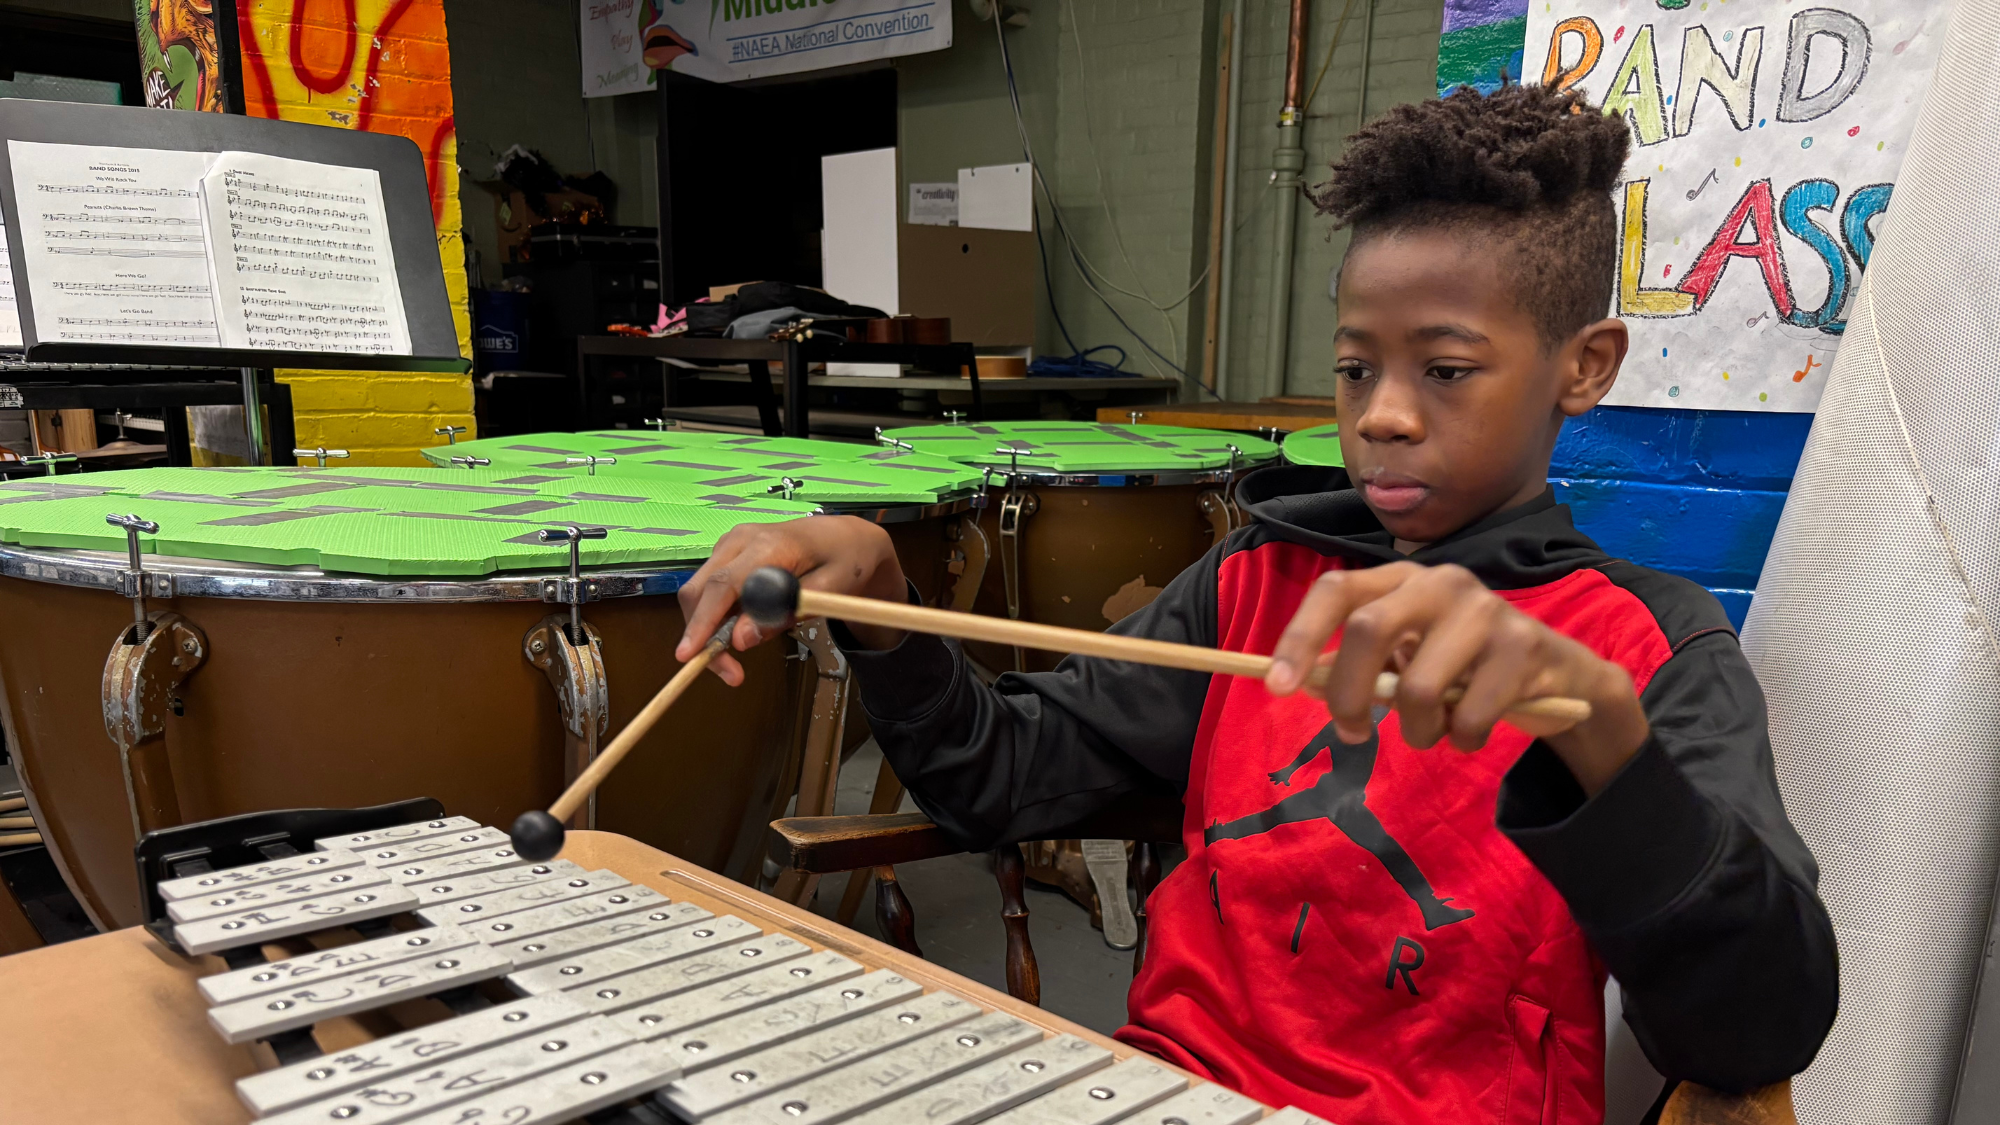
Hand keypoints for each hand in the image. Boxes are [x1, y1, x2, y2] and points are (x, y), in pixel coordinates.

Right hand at [675, 516, 908, 684]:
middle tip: (728, 673)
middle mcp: (740, 539)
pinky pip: (710, 589)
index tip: (690, 656)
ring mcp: (731, 544)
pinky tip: (740, 633)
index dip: (702, 623)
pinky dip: (715, 617)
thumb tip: (740, 639)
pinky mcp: (729, 553)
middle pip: (699, 590)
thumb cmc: (844, 561)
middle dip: (700, 635)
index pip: (723, 585)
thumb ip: (783, 615)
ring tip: (734, 662)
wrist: (845, 536)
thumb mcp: (828, 593)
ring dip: (706, 630)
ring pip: (699, 592)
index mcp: (769, 545)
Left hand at [1263, 562, 1649, 795]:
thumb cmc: (1461, 665)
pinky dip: (1462, 740)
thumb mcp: (1406, 657)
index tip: (1278, 688)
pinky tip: (1472, 730)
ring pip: (1418, 689)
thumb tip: (1301, 685)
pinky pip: (1469, 717)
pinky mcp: (1522, 645)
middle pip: (1368, 631)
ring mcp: (1483, 608)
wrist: (1555, 670)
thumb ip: (1360, 665)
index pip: (1335, 590)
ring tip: (1432, 733)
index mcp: (1399, 578)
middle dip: (1348, 695)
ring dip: (1416, 733)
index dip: (1300, 636)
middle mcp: (1438, 581)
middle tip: (1350, 734)